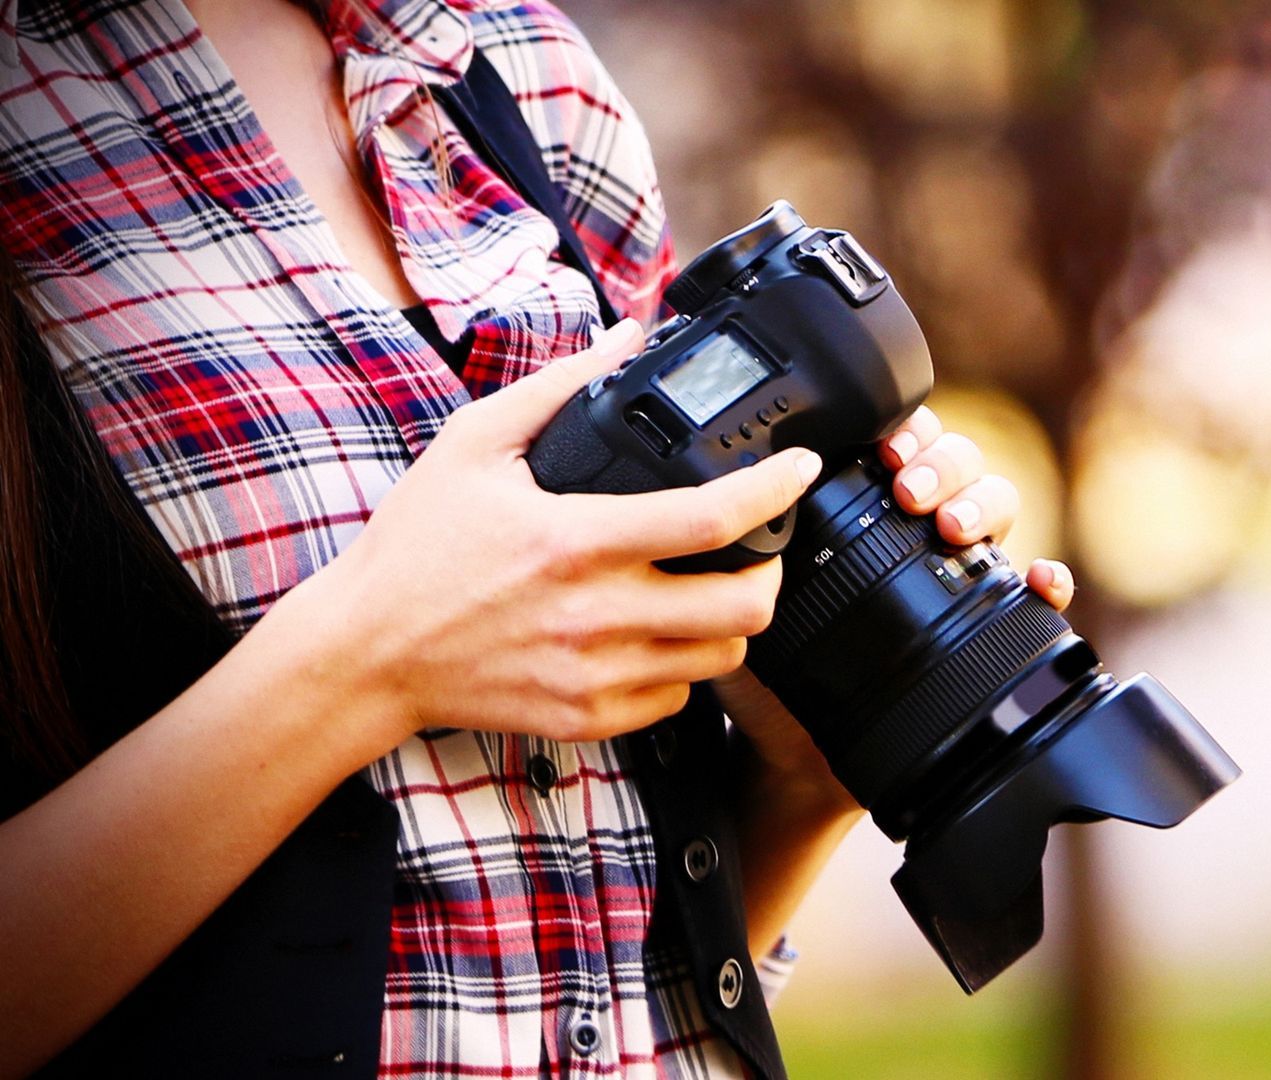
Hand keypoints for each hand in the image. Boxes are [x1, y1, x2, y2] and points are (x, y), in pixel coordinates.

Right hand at [295, 318, 820, 753]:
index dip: (773, 489)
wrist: (362, 653)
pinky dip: (683, 667)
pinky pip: (677, 700)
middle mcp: (595, 615)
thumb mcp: (473, 445)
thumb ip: (558, 387)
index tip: (799, 467)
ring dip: (731, 621)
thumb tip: (625, 336)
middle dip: (769, 571)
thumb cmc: (415, 547)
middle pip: (744, 606)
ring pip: (722, 659)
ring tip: (709, 590)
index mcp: (576, 541)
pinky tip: (659, 636)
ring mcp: (594, 675)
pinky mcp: (587, 719)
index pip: (709, 518)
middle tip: (757, 548)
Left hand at [714, 404, 1075, 807]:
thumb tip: (741, 497)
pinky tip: (1039, 580)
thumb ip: (743, 549)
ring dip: (986, 502)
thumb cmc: (768, 673)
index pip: (904, 437)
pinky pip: (1034, 596)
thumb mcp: (744, 599)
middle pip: (958, 461)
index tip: (883, 450)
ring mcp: (959, 570)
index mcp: (865, 507)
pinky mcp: (990, 623)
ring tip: (955, 528)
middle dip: (942, 464)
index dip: (905, 429)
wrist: (795, 752)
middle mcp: (918, 528)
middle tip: (910, 493)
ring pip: (1000, 504)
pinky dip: (1048, 580)